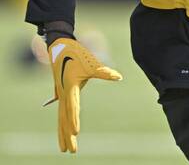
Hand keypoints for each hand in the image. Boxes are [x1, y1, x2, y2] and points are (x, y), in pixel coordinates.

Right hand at [44, 38, 122, 152]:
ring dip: (63, 132)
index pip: (73, 107)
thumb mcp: (92, 63)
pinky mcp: (62, 93)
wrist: (60, 45)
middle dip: (67, 135)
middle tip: (70, 151)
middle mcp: (63, 93)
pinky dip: (63, 123)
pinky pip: (62, 112)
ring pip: (61, 117)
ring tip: (65, 148)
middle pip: (64, 118)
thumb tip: (119, 78)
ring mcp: (61, 94)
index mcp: (69, 87)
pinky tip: (64, 131)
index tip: (75, 133)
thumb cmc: (76, 54)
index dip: (74, 119)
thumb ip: (104, 72)